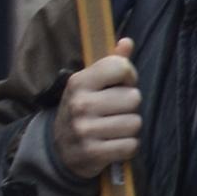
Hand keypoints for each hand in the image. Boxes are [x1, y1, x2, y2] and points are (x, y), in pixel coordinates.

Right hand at [57, 38, 140, 175]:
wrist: (61, 149)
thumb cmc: (84, 110)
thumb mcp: (90, 85)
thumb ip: (111, 63)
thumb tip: (127, 42)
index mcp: (79, 82)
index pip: (121, 67)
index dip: (128, 77)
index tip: (121, 85)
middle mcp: (79, 104)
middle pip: (134, 98)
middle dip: (130, 106)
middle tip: (114, 111)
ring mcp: (84, 130)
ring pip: (135, 123)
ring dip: (129, 128)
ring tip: (113, 128)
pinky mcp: (92, 153)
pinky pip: (131, 145)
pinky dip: (127, 146)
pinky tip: (113, 143)